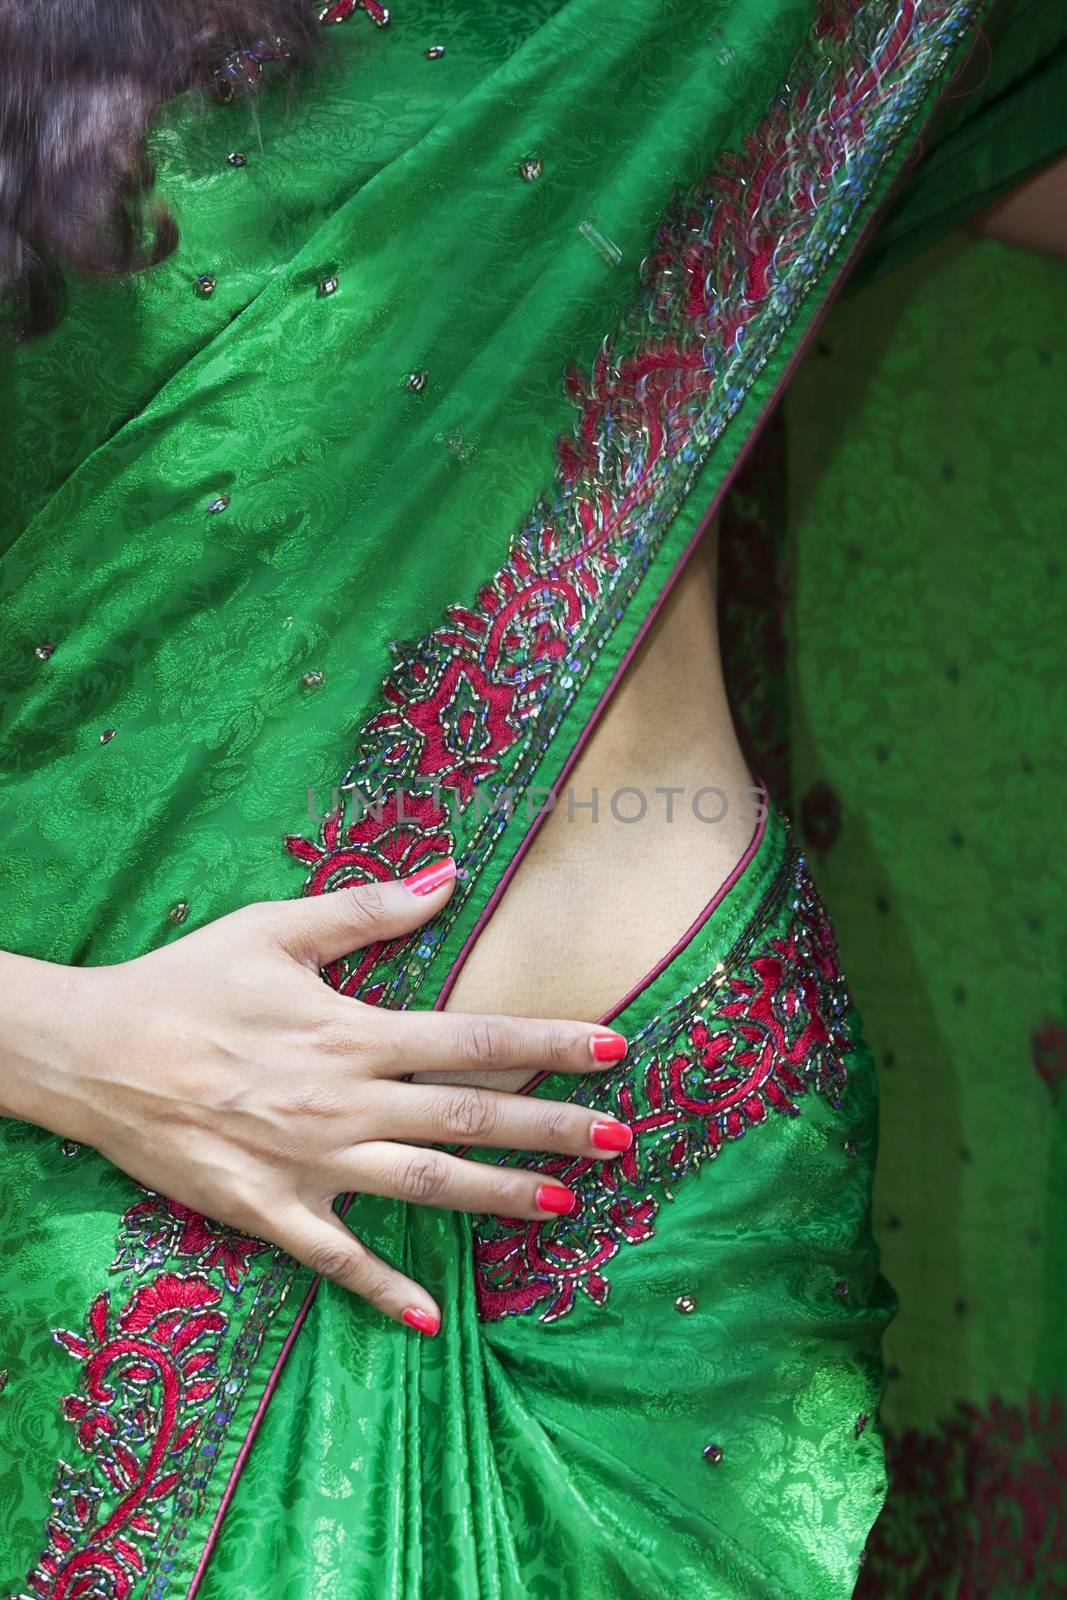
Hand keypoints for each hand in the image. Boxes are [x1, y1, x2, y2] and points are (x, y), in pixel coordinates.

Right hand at [0, 858, 630, 1333]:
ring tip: (564, 1207)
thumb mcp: (274, 929)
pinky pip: (337, 1259)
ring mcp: (309, 1165)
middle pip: (469, 1117)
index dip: (549, 1041)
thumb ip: (368, 908)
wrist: (94, 1054)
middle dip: (551, 1128)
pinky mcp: (269, 1212)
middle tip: (619, 1138)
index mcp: (352, 1032)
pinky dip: (385, 1291)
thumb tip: (450, 875)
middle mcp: (344, 1103)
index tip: (614, 1047)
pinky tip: (433, 1321)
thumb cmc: (186, 983)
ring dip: (499, 1198)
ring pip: (425, 1187)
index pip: (474, 1038)